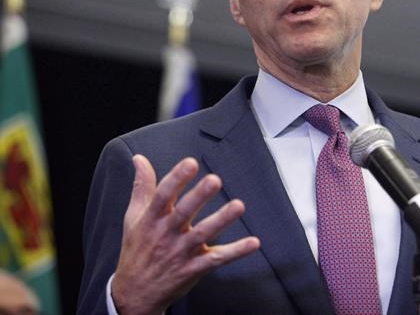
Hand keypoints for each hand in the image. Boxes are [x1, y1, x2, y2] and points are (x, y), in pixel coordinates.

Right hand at [111, 154, 259, 314]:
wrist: (135, 293)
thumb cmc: (137, 248)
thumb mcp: (134, 216)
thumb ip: (142, 186)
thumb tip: (139, 159)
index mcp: (152, 219)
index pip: (163, 195)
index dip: (176, 178)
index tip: (191, 163)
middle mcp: (166, 234)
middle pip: (184, 212)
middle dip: (199, 196)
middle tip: (215, 179)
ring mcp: (181, 252)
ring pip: (203, 234)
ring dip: (222, 220)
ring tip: (238, 205)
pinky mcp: (194, 268)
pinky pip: (217, 259)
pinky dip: (236, 252)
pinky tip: (253, 243)